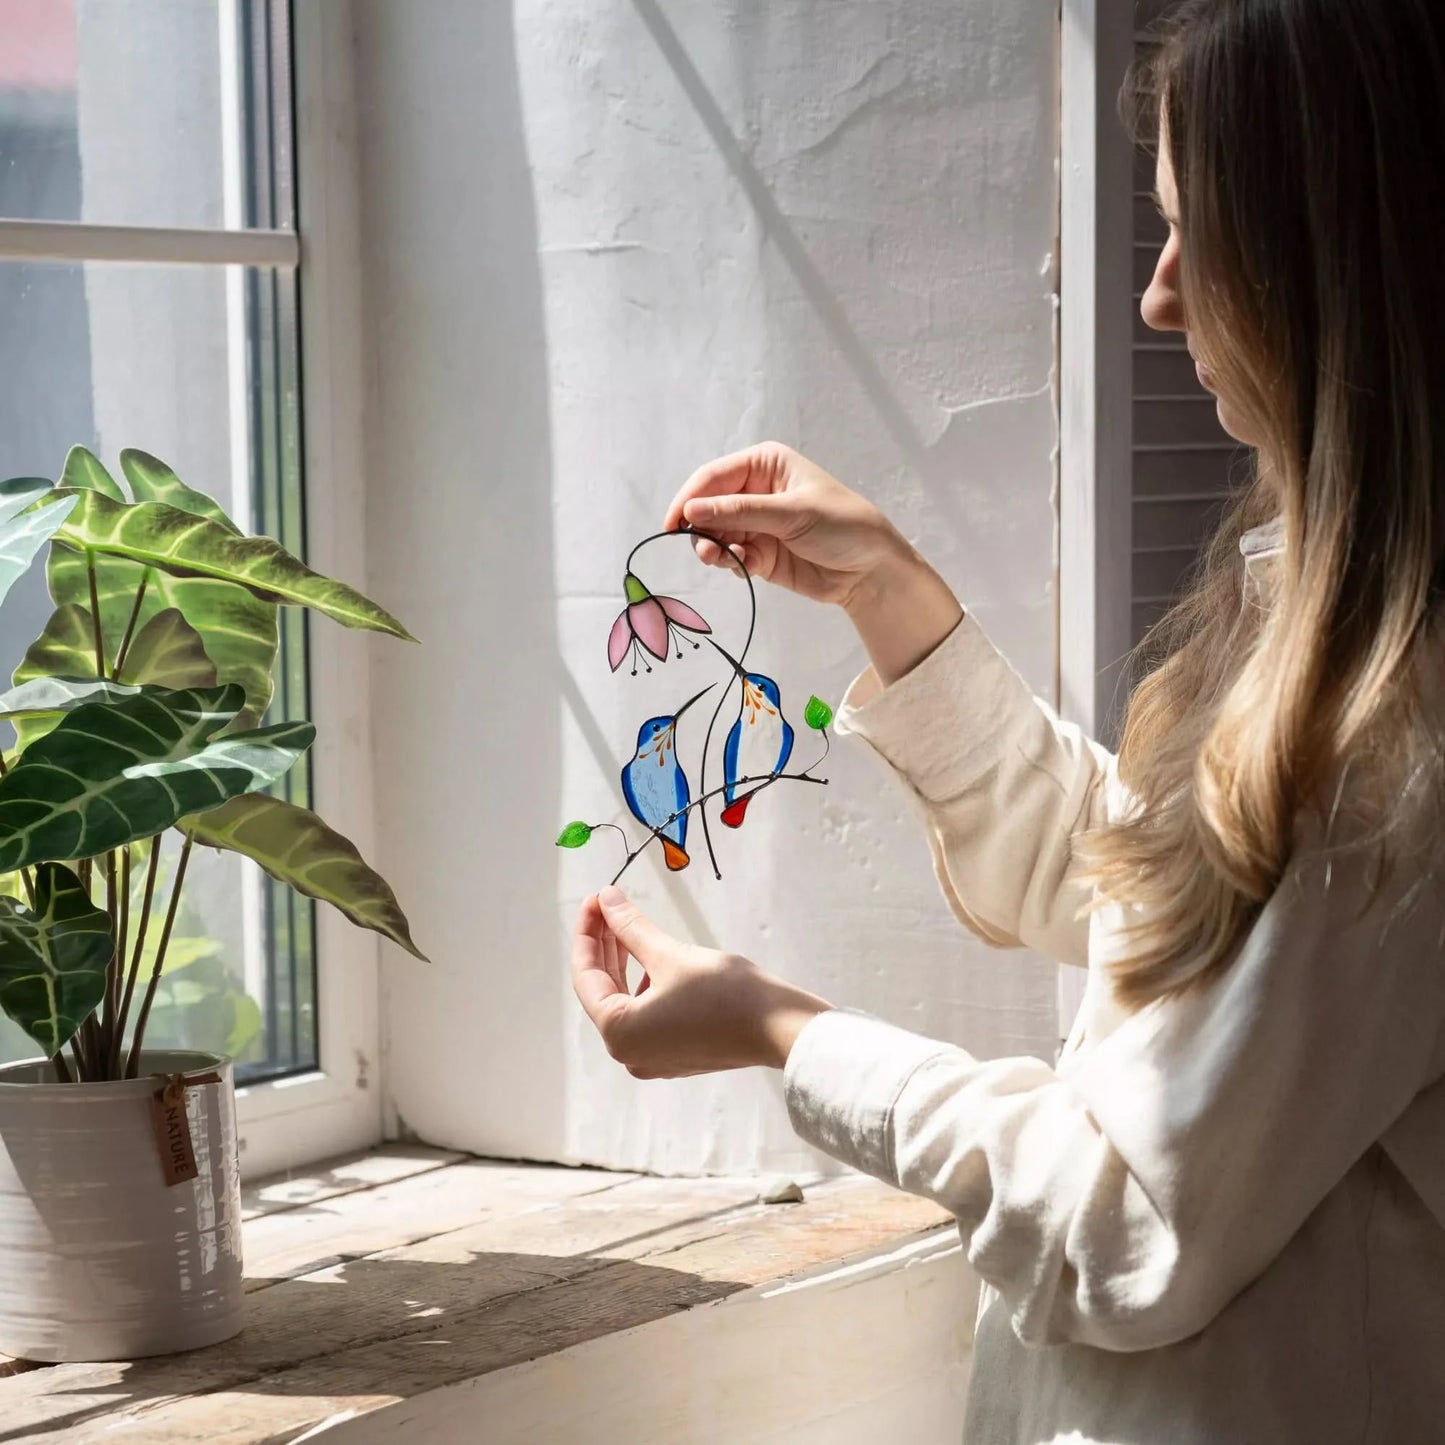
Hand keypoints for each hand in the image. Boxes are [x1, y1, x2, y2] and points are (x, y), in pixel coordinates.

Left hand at [572, 888, 830, 1078]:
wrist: (780, 1029)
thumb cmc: (726, 993)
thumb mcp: (670, 954)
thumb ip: (631, 927)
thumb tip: (606, 898)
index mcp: (619, 1033)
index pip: (586, 975)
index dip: (588, 931)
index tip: (595, 898)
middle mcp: (629, 1053)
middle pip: (604, 989)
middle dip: (605, 944)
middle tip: (609, 904)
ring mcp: (653, 1058)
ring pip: (625, 1001)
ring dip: (624, 962)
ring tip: (628, 924)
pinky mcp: (675, 1054)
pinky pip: (646, 1014)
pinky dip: (644, 983)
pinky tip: (651, 956)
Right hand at [665, 442, 904, 607]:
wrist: (870, 570)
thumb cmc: (842, 525)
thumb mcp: (792, 513)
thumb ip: (740, 512)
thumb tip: (691, 509)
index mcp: (764, 465)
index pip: (713, 477)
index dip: (689, 497)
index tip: (673, 523)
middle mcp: (754, 491)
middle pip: (707, 506)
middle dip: (702, 527)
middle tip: (707, 549)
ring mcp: (755, 524)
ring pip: (714, 534)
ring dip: (714, 547)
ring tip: (724, 558)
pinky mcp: (758, 553)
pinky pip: (730, 557)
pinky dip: (732, 563)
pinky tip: (748, 566)